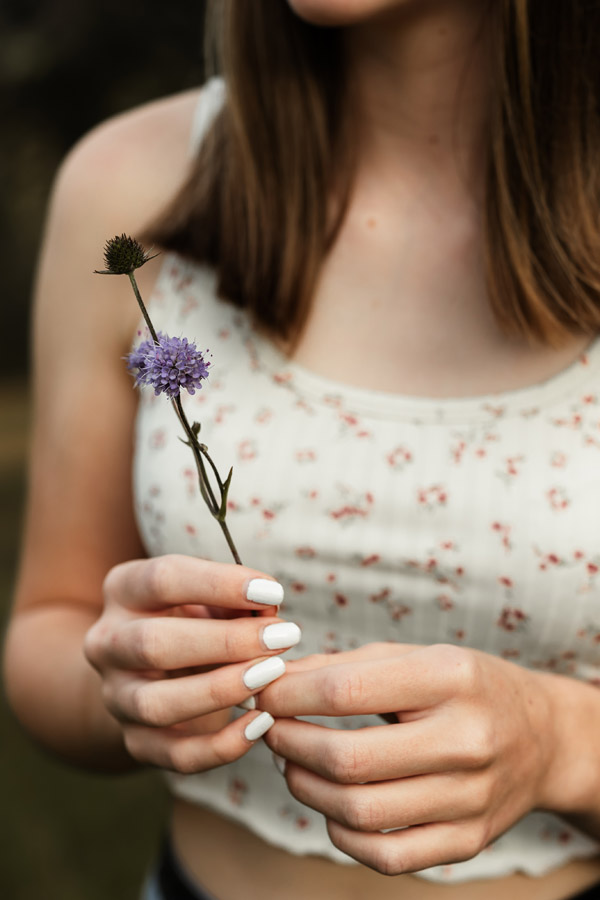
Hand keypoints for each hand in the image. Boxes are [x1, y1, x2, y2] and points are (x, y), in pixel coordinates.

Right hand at [84, 554, 299, 772]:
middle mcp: (107, 643)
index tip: (273, 591)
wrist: (156, 672)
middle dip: (225, 641)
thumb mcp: (210, 598)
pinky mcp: (135, 742)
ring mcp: (116, 697)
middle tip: (281, 637)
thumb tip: (269, 605)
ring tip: (271, 674)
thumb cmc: (196, 619)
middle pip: (153, 643)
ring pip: (156, 704)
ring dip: (220, 690)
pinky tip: (261, 724)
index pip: (161, 579)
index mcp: (124, 590)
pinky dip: (220, 746)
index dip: (218, 584)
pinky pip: (174, 755)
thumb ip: (237, 599)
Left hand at [259, 642, 557, 874]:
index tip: (264, 692)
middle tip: (270, 730)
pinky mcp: (468, 841)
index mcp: (452, 678)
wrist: (542, 736)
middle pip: (348, 759)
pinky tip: (330, 806)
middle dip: (289, 743)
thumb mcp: (417, 656)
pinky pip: (385, 856)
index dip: (290, 694)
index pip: (348, 691)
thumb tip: (276, 682)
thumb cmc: (466, 686)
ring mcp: (470, 797)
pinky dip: (340, 834)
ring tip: (293, 762)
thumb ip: (346, 667)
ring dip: (305, 788)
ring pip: (359, 812)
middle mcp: (467, 739)